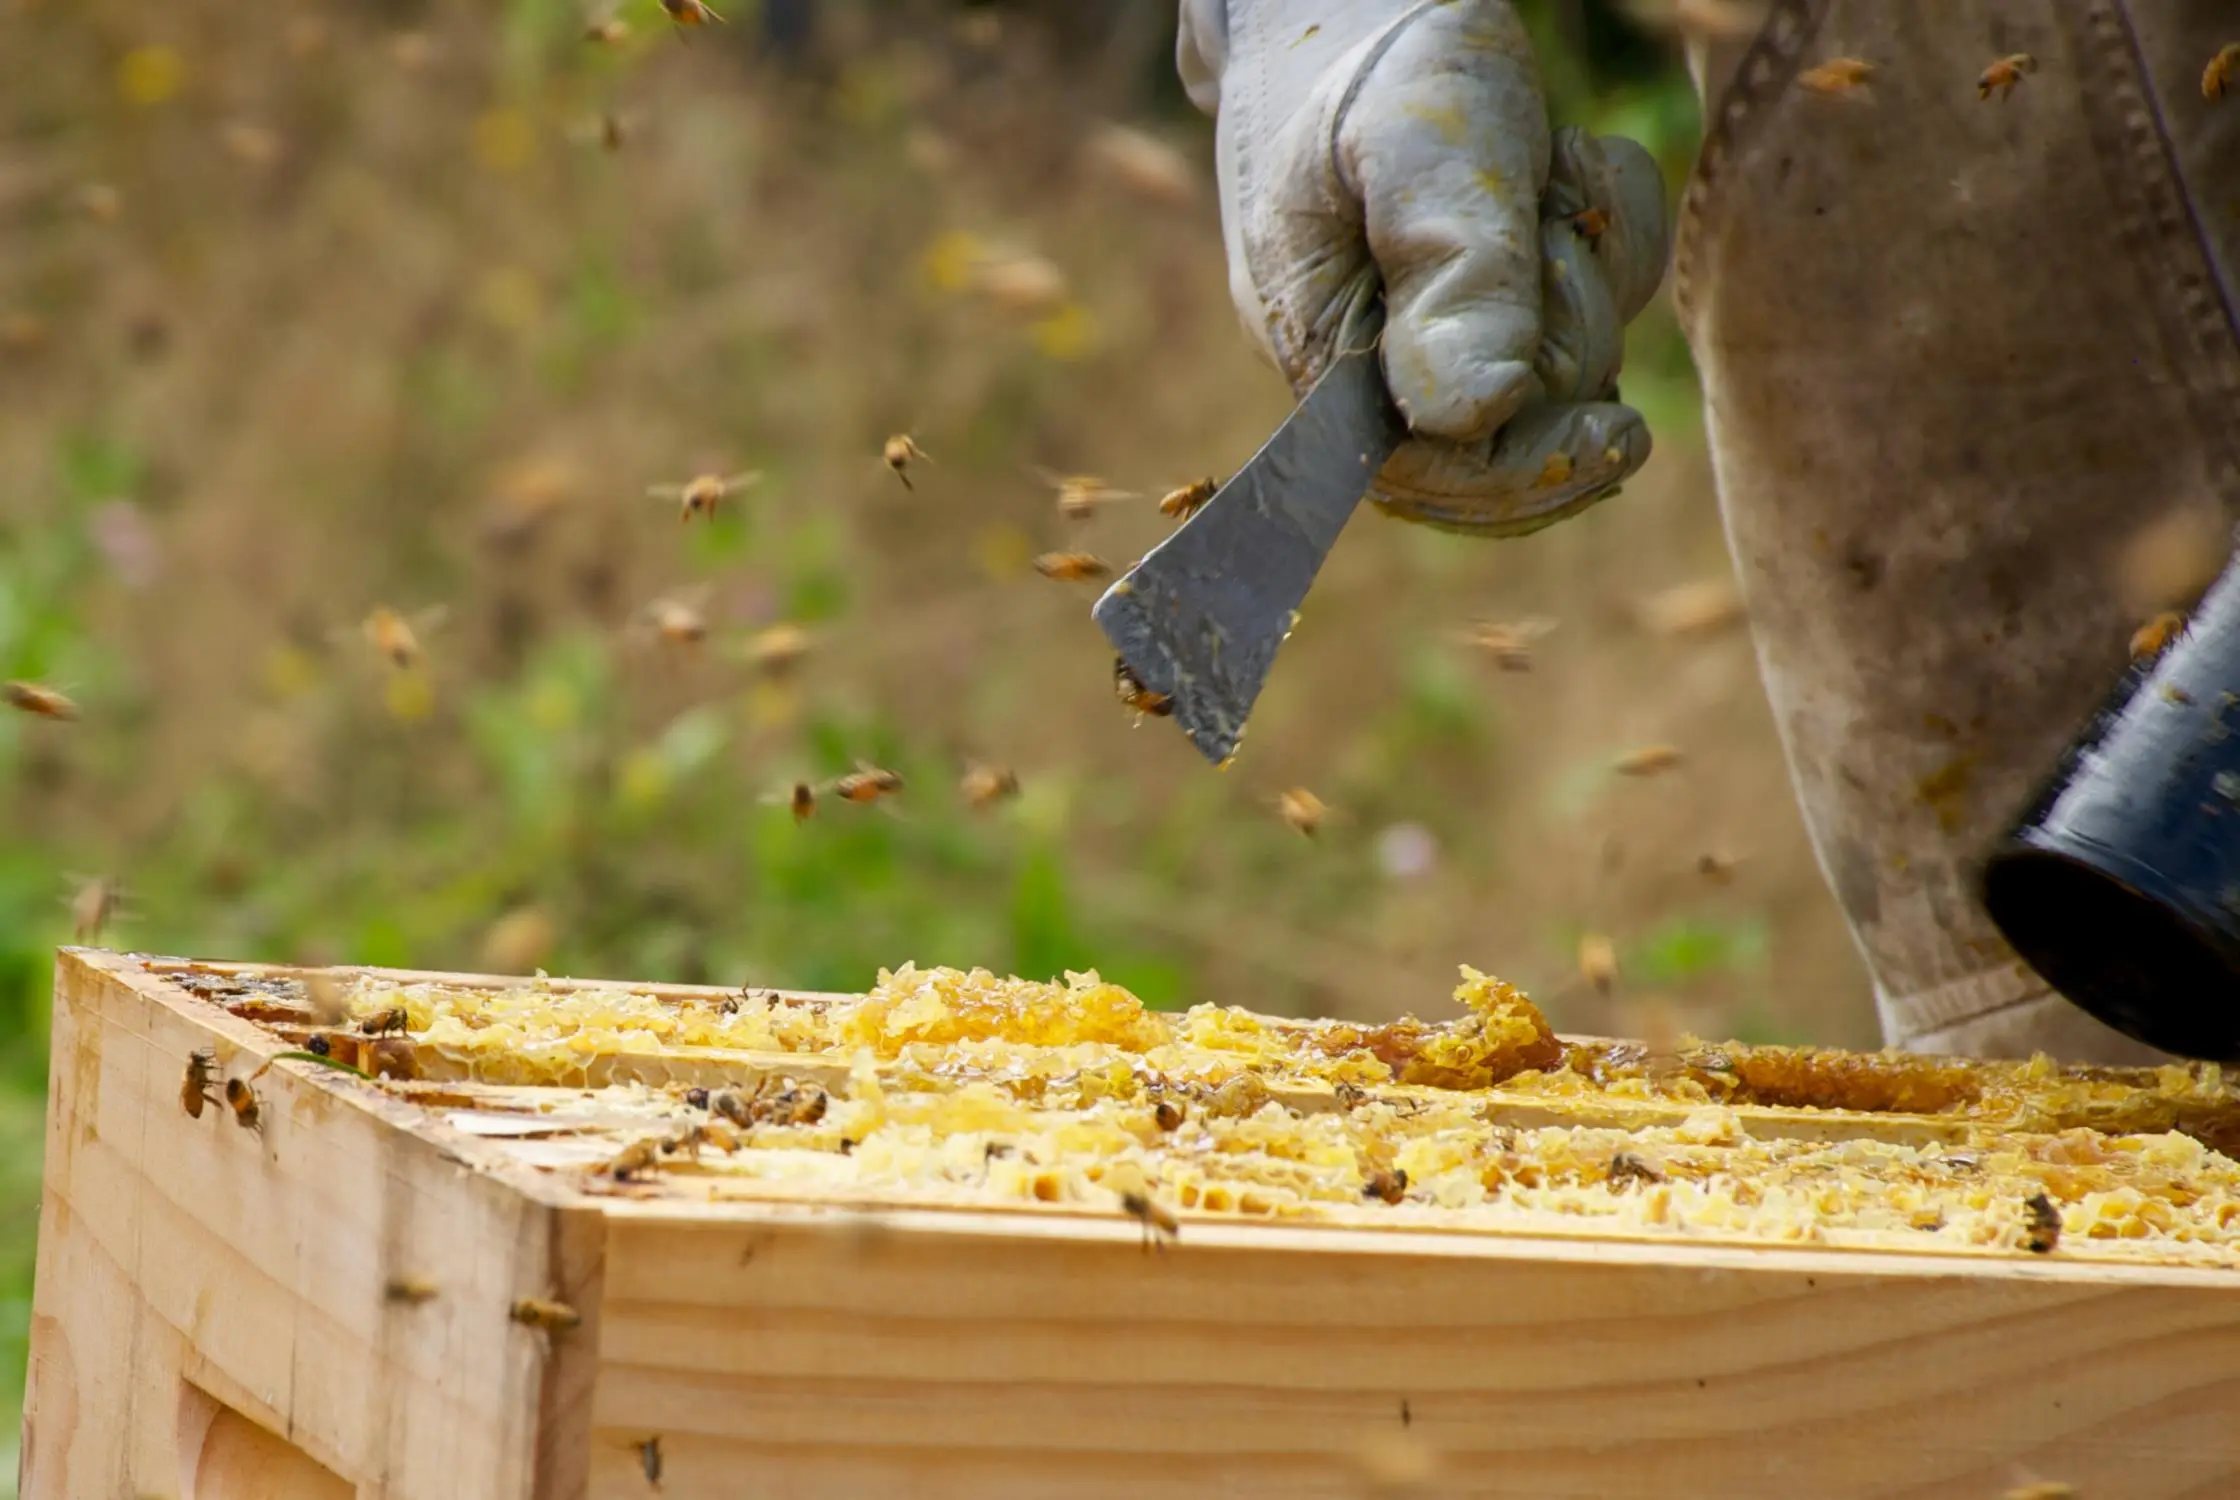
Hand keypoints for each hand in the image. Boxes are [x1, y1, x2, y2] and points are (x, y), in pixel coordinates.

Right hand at [1179, 0, 1668, 533]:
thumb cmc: (1374, 60)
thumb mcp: (1416, 144)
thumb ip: (1445, 272)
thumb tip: (1473, 414)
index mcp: (1320, 349)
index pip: (1423, 475)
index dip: (1525, 475)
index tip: (1618, 437)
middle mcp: (1372, 366)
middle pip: (1513, 429)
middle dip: (1564, 330)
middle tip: (1547, 213)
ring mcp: (1433, 338)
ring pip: (1563, 371)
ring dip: (1590, 271)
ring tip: (1548, 166)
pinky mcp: (1489, 304)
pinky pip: (1587, 315)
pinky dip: (1604, 243)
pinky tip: (1565, 170)